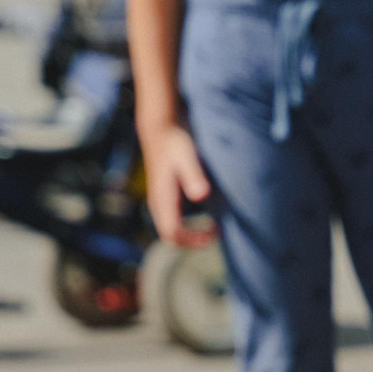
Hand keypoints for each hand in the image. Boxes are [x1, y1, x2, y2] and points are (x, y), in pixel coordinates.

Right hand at [142, 121, 215, 246]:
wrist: (159, 129)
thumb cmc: (175, 141)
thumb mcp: (187, 155)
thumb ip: (194, 175)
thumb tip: (201, 196)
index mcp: (162, 198)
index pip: (172, 233)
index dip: (193, 240)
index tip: (214, 232)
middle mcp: (157, 203)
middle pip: (169, 237)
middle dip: (192, 242)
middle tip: (215, 233)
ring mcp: (158, 202)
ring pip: (170, 231)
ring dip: (190, 236)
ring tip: (213, 228)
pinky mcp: (162, 198)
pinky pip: (172, 223)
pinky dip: (187, 228)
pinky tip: (204, 219)